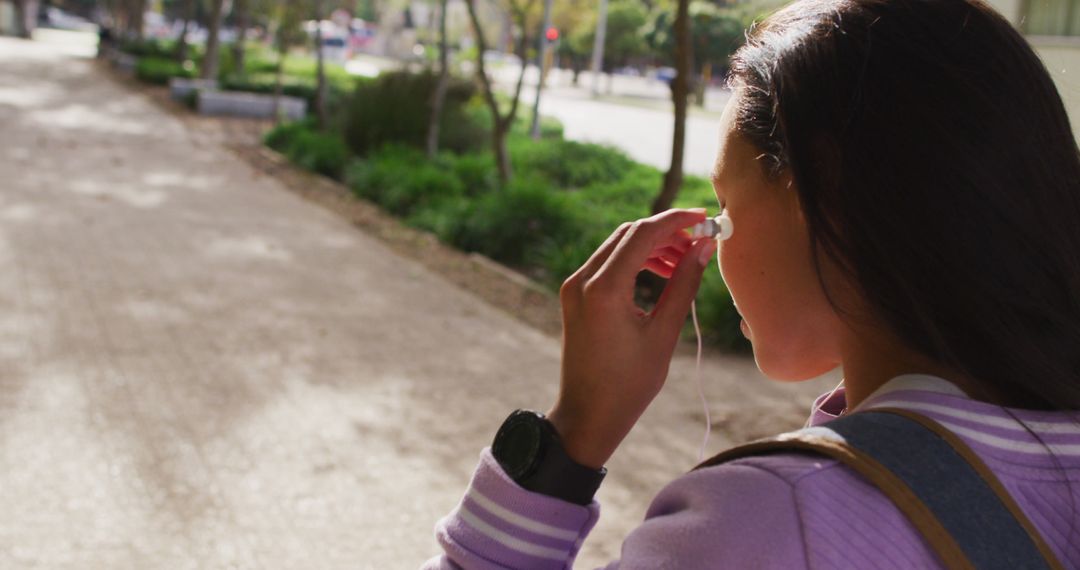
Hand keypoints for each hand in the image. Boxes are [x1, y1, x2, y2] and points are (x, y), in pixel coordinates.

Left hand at [547, 209, 716, 468]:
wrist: (587, 415)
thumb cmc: (628, 384)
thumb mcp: (663, 334)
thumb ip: (683, 285)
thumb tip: (703, 248)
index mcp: (604, 289)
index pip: (643, 234)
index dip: (676, 221)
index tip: (703, 216)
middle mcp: (582, 280)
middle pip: (628, 234)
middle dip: (665, 232)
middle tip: (698, 242)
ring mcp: (574, 287)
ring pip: (616, 247)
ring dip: (650, 247)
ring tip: (683, 263)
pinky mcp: (574, 296)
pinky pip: (606, 264)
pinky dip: (633, 262)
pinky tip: (661, 274)